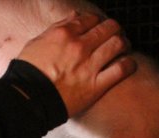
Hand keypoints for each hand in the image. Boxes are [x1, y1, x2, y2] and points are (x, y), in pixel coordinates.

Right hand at [17, 11, 136, 116]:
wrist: (29, 99)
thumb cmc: (29, 72)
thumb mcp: (38, 43)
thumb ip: (58, 28)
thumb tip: (74, 17)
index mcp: (64, 34)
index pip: (90, 19)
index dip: (97, 21)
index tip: (99, 26)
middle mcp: (79, 46)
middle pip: (108, 28)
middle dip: (114, 29)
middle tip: (115, 35)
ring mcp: (90, 65)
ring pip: (118, 44)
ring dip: (124, 43)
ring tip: (125, 47)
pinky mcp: (97, 85)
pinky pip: (121, 69)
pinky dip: (129, 64)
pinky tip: (129, 64)